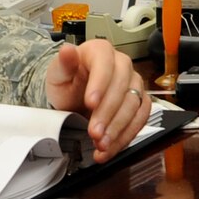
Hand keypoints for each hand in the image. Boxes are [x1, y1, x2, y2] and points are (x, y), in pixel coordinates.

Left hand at [43, 40, 146, 159]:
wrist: (73, 97)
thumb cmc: (67, 82)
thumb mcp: (58, 73)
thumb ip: (63, 63)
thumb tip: (66, 50)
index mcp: (100, 51)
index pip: (105, 64)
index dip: (100, 84)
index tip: (90, 103)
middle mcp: (122, 64)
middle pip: (122, 87)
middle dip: (108, 113)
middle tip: (94, 132)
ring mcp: (134, 83)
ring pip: (134, 105)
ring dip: (118, 128)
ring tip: (101, 144)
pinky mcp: (140, 101)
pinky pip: (141, 119)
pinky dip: (126, 136)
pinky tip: (110, 148)